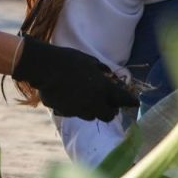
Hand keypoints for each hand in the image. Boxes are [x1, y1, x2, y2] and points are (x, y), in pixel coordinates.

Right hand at [12, 36, 138, 120]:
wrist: (44, 67)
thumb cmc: (69, 60)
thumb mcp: (90, 60)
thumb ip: (103, 71)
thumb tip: (110, 76)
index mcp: (103, 89)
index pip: (124, 100)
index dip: (130, 101)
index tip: (134, 102)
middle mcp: (93, 103)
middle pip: (109, 116)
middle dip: (111, 111)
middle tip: (109, 104)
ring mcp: (78, 110)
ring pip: (91, 117)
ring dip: (94, 111)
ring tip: (89, 102)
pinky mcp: (64, 112)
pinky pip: (74, 113)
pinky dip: (76, 109)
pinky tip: (72, 99)